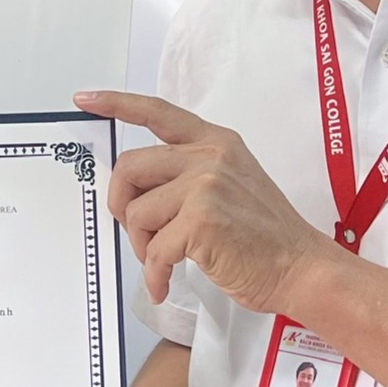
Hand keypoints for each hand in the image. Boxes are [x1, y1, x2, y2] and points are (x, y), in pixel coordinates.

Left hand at [76, 89, 339, 316]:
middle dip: (121, 204)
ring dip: (141, 244)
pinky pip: (153, 251)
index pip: (158, 112)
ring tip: (162, 260)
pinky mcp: (200, 221)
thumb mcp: (232, 185)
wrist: (302, 268)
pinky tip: (162, 284)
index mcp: (216, 143)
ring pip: (137, 212)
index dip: (116, 104)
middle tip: (136, 230)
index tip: (85, 101)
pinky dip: (153, 274)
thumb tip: (137, 191)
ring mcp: (205, 186)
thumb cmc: (266, 237)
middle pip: (130, 167)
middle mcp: (210, 156)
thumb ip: (190, 175)